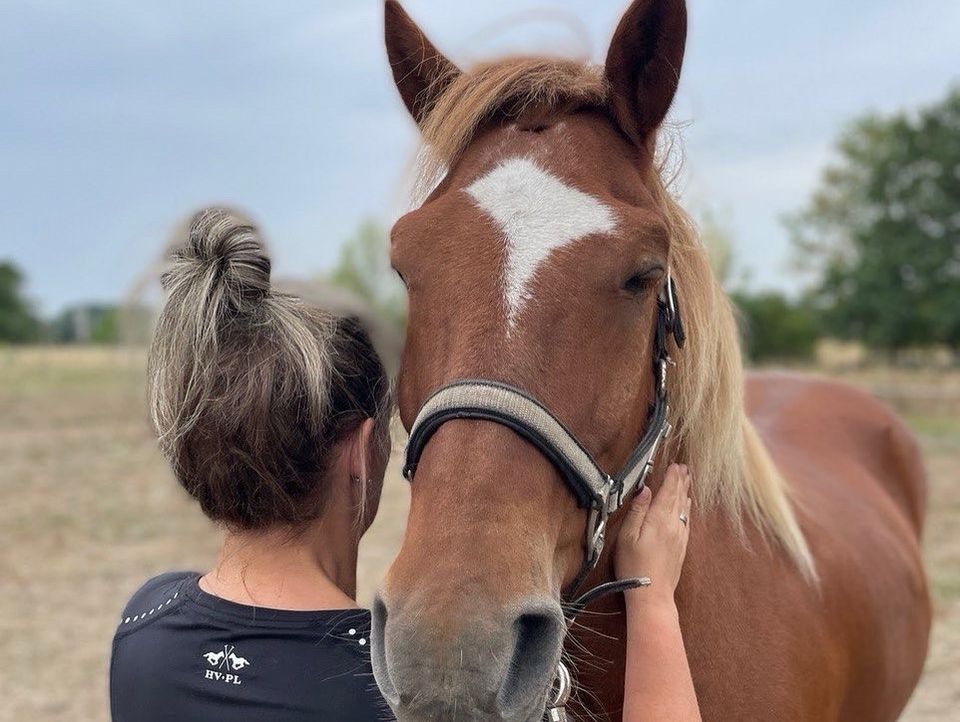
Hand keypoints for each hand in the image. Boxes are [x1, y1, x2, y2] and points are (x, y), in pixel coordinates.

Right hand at [615, 463, 691, 605]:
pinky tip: (686, 507)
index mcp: (659, 520)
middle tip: (684, 468)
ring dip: (685, 493)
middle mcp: (673, 525)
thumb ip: (637, 511)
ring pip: (684, 508)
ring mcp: (679, 537)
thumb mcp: (627, 537)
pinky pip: (686, 521)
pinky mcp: (681, 547)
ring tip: (687, 481)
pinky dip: (687, 509)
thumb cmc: (635, 566)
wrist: (653, 594)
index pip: (668, 492)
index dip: (672, 478)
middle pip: (679, 498)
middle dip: (681, 481)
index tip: (675, 465)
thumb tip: (646, 490)